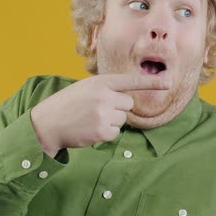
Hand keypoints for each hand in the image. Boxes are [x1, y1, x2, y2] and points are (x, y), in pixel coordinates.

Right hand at [30, 74, 169, 156]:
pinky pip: (116, 133)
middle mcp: (104, 96)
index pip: (131, 81)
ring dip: (111, 121)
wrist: (46, 124)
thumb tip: (128, 99)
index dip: (151, 82)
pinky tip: (90, 129)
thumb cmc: (67, 105)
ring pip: (123, 119)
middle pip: (129, 104)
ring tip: (90, 119)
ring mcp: (104, 114)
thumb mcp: (85, 88)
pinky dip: (106, 134)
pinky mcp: (103, 131)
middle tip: (97, 110)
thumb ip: (106, 89)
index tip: (169, 82)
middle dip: (118, 108)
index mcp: (100, 82)